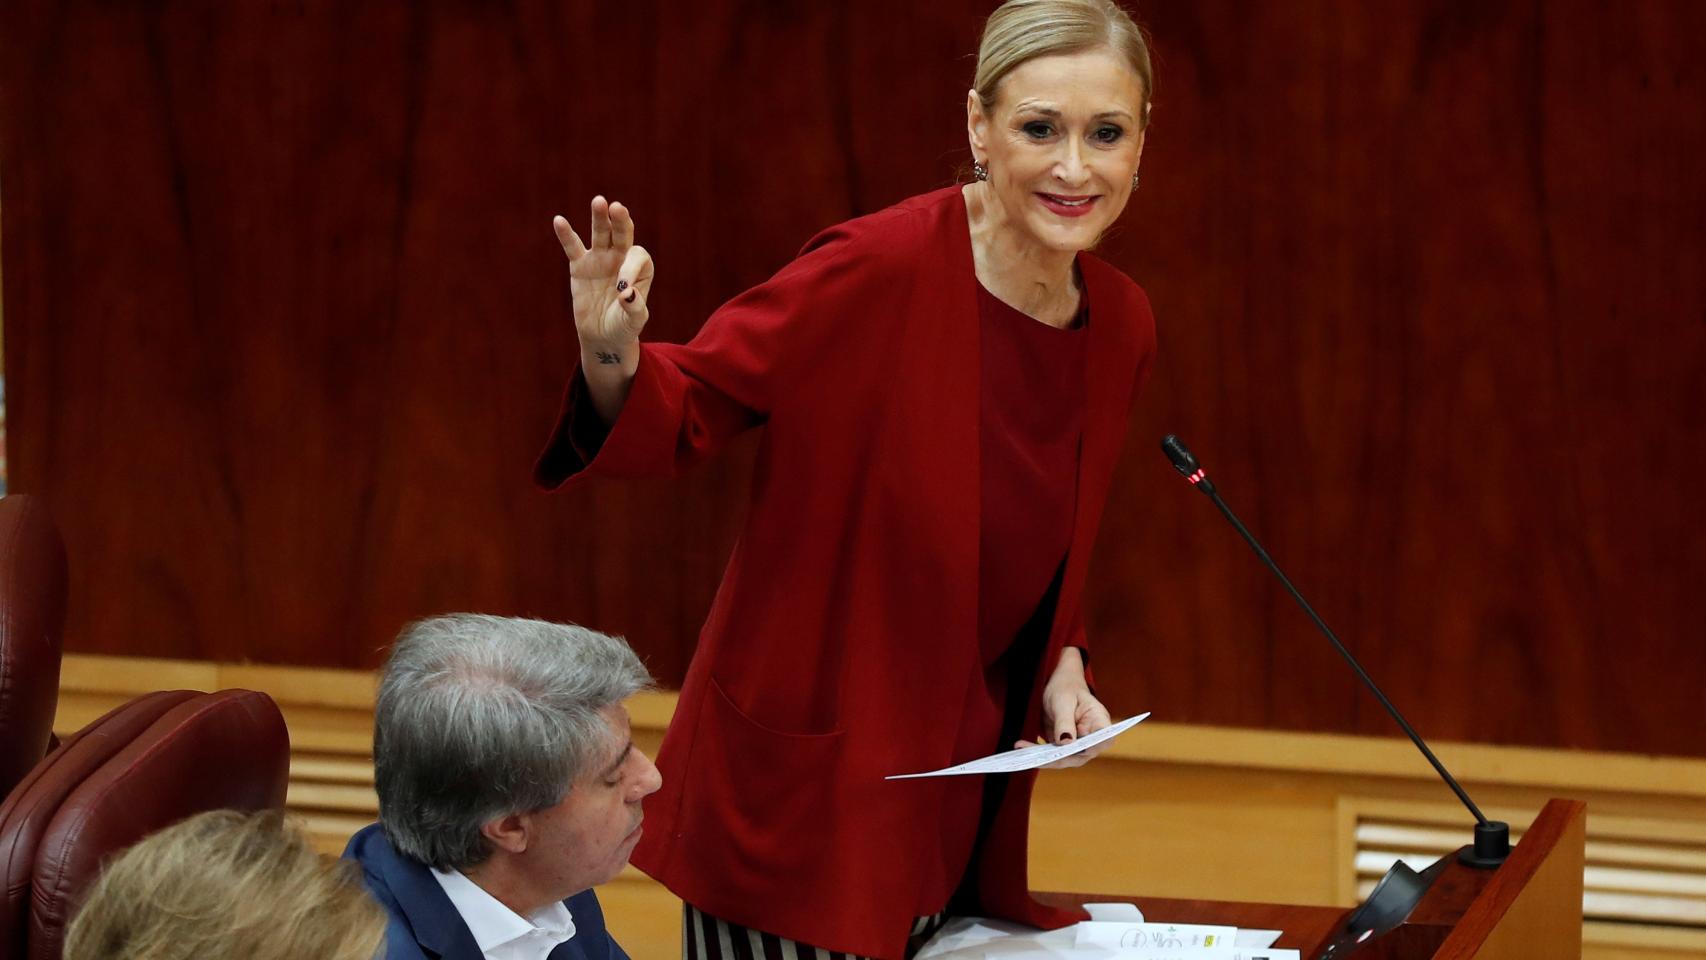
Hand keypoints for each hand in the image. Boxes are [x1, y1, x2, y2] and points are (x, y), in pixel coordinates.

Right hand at [552, 196, 653, 351]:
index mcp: (640, 268)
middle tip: (617, 208)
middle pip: (622, 234)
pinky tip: (558, 220)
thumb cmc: (623, 326)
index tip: (622, 289)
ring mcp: (600, 258)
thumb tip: (626, 294)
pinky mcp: (579, 265)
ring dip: (600, 218)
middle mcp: (621, 257)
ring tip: (599, 201)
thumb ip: (635, 308)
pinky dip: (566, 235)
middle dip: (621, 222)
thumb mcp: (633, 322)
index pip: (637, 257)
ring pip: (600, 233)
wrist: (603, 336)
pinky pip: (573, 247)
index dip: (630, 269)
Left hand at [1012, 647, 1111, 769]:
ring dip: (1043, 758)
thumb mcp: (1063, 700)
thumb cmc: (1066, 688)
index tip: (1071, 748)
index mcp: (1099, 721)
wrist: (1059, 686)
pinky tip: (1021, 746)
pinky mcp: (1064, 748)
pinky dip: (1037, 753)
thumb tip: (1066, 743)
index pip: (1103, 740)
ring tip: (1022, 749)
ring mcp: (1078, 745)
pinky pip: (1052, 755)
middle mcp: (1092, 737)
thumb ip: (1065, 721)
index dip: (1091, 748)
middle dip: (1057, 758)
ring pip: (1064, 759)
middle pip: (1080, 755)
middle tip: (1034, 755)